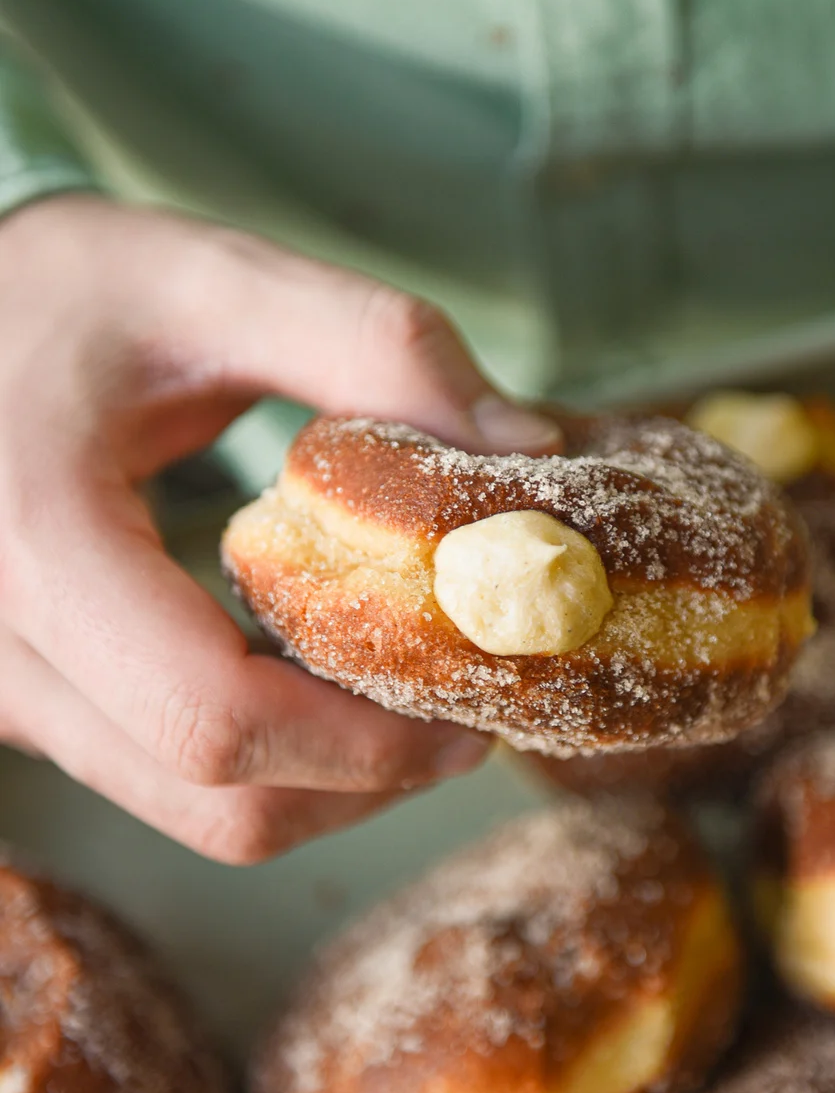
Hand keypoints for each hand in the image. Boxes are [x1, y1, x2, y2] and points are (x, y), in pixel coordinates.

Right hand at [0, 195, 560, 863]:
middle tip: (470, 710)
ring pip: (199, 814)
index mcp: (35, 543)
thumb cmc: (64, 292)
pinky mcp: (35, 705)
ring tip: (414, 690)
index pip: (215, 719)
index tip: (473, 708)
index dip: (369, 743)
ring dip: (330, 779)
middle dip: (370, 777)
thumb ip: (374, 345)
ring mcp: (9, 694)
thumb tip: (525, 453)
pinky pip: (169, 782)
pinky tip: (332, 678)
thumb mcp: (213, 277)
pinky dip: (275, 761)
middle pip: (220, 804)